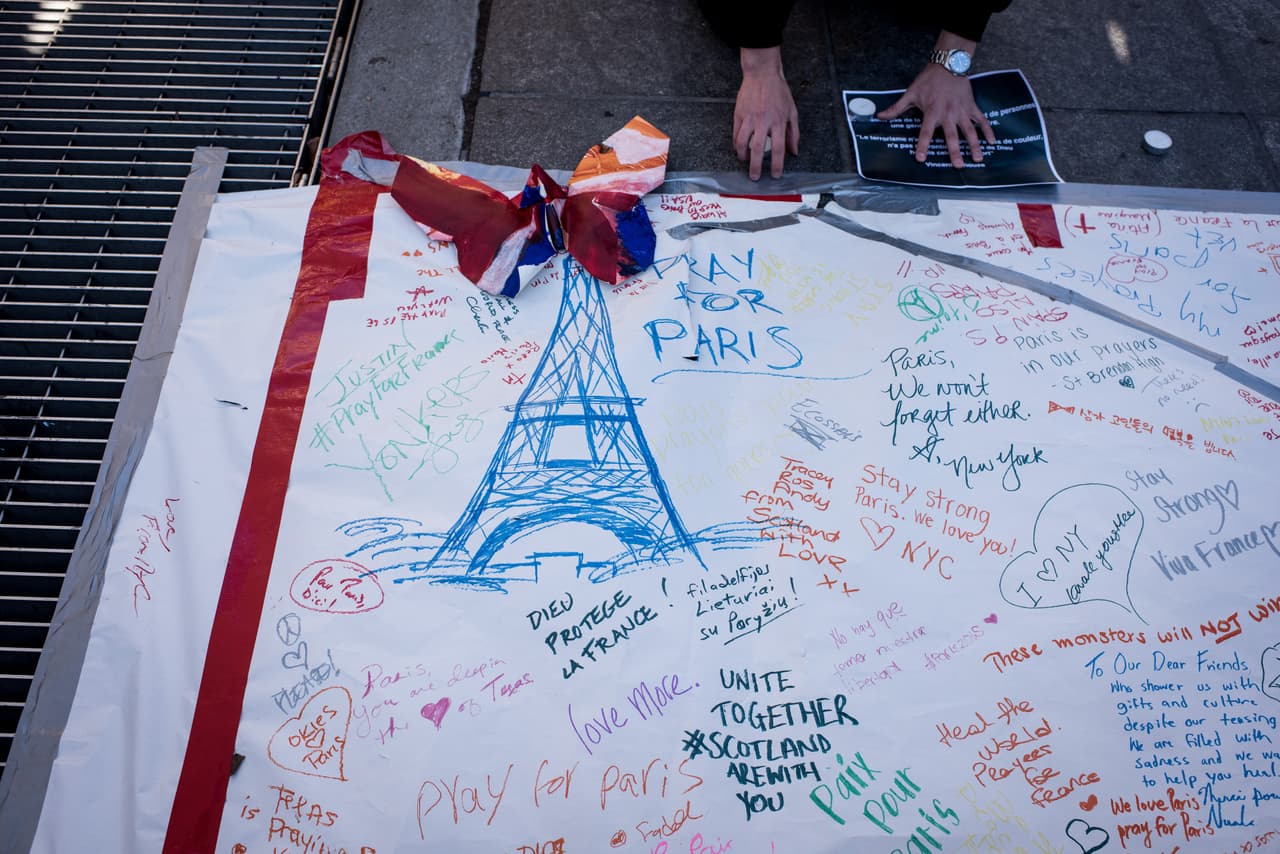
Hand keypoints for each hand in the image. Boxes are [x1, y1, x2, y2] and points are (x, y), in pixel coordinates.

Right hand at [734, 47, 799, 179]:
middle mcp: (763, 121)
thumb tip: (794, 151)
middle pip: (758, 149)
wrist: (762, 74)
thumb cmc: (778, 91)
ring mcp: (749, 117)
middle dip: (756, 166)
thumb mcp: (792, 111)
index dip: (777, 164)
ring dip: (743, 156)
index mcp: (778, 121)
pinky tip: (738, 148)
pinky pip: (735, 133)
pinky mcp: (739, 114)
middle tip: (755, 177)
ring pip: (743, 142)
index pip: (779, 148)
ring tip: (744, 161)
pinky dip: (736, 144)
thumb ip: (794, 133)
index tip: (776, 175)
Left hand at [878, 63, 995, 168]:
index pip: (926, 131)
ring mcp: (962, 110)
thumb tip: (879, 116)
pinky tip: (992, 142)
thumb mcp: (911, 93)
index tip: (921, 158)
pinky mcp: (972, 106)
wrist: (949, 63)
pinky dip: (988, 130)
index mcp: (932, 111)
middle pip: (952, 135)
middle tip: (958, 166)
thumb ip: (896, 108)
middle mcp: (949, 113)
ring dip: (974, 145)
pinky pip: (981, 120)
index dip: (922, 145)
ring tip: (977, 159)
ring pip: (970, 130)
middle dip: (955, 151)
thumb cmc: (929, 79)